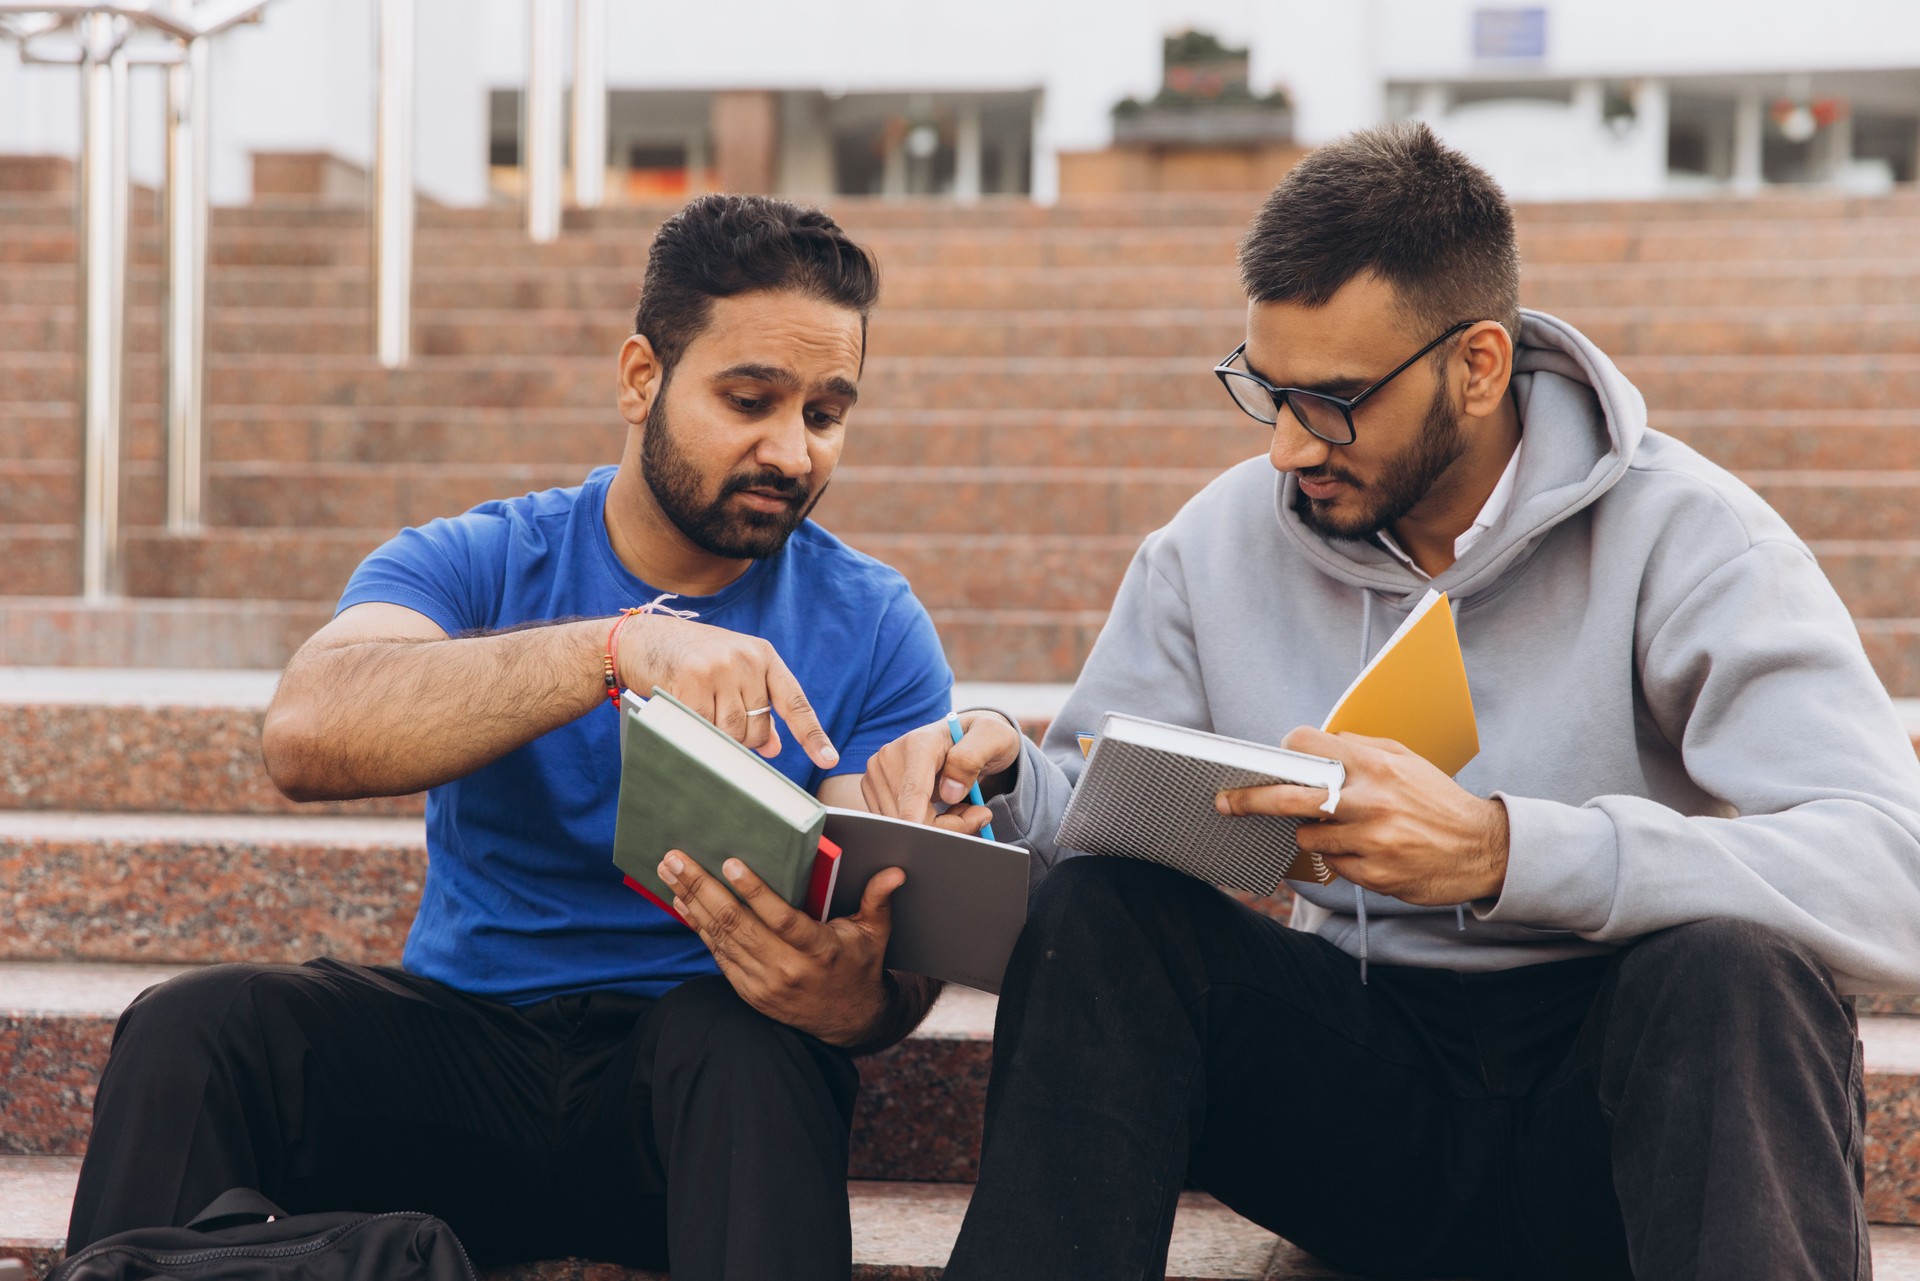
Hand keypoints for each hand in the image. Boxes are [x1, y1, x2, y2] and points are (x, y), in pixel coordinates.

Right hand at [619, 614, 837, 767]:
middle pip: (758, 727)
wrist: (644, 638)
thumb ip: (756, 705)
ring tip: (701, 716)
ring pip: (733, 732)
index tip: (827, 759)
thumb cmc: (692, 660)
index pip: (794, 702)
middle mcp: (746, 660)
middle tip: (719, 722)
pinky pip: (704, 728)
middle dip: (743, 739)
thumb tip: (774, 746)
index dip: (811, 734)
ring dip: (719, 738)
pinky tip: (685, 715)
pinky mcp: (691, 681)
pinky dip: (696, 732)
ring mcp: (719, 669)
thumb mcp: (733, 674)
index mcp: (763, 656)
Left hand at [658, 849, 900, 1045]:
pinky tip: (683, 902)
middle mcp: (788, 969)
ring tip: (669, 871)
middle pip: (738, 925)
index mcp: (819, 951)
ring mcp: (764, 984)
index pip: (781, 918)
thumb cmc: (860, 966)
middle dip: (703, 888)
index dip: (754, 891)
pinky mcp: (749, 992)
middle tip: (676, 857)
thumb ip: (878, 900)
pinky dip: (698, 927)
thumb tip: (894, 872)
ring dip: (692, 902)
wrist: (847, 1021)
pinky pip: (718, 955)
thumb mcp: (874, 934)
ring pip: (721, 938)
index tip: (731, 863)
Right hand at [861, 711, 1021, 834]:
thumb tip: (950, 792)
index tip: (927, 843)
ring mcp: (878, 775)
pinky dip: (923, 826)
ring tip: (959, 807)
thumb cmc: (983, 736)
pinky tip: (940, 811)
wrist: (966, 734)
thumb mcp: (994, 737)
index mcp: (918, 743)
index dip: (919, 823)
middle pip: (910, 817)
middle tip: (978, 815)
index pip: (913, 793)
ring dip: (937, 828)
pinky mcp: (875, 791)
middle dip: (946, 827)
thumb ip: (972, 759)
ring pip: (903, 825)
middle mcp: (890, 757)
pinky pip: (898, 824)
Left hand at [1215, 726, 1510, 904]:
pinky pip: (1332, 864)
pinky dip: (1339, 856)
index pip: (1308, 747)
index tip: (1276, 757)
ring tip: (1345, 827)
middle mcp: (1370, 801)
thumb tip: (1315, 742)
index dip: (1288, 750)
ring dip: (1314, 831)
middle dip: (1250, 799)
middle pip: (1290, 797)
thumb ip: (1360, 748)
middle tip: (1224, 802)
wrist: (1482, 849)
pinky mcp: (1374, 874)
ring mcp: (1370, 841)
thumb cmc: (1437, 799)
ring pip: (1307, 836)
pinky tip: (1366, 849)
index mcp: (1376, 765)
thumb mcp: (1405, 760)